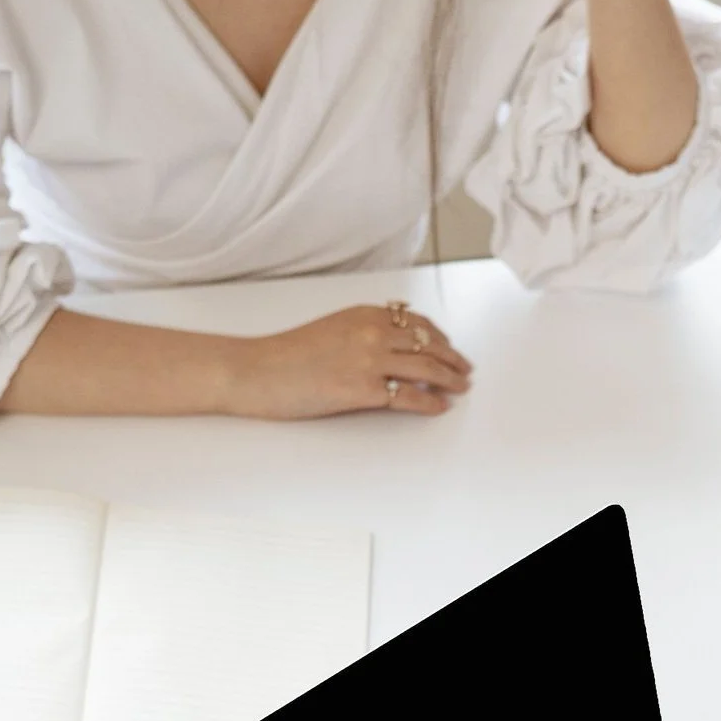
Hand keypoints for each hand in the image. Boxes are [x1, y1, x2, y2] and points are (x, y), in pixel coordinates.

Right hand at [222, 304, 470, 419]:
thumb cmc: (286, 355)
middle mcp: (372, 333)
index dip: (440, 336)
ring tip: (460, 387)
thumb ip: (363, 334)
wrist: (256, 371)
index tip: (450, 347)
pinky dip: (431, 402)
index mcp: (364, 314)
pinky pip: (410, 397)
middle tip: (465, 370)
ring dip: (450, 379)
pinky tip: (440, 406)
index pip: (417, 322)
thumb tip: (393, 349)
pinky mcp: (363, 390)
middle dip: (453, 358)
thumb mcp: (331, 329)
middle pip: (429, 344)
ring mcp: (369, 361)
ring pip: (427, 368)